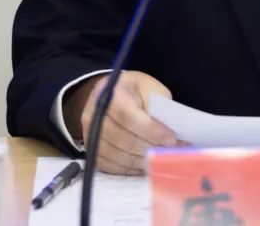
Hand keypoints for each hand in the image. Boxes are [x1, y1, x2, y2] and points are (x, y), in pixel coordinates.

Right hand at [63, 71, 177, 174]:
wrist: (113, 95)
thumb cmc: (137, 92)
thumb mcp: (152, 90)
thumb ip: (159, 109)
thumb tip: (170, 136)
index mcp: (111, 92)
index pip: (128, 115)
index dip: (150, 130)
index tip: (171, 139)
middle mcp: (94, 112)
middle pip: (121, 138)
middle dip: (149, 148)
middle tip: (170, 153)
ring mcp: (88, 132)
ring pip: (115, 155)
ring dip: (141, 161)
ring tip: (160, 161)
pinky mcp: (90, 148)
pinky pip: (108, 166)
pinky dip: (128, 169)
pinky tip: (144, 166)